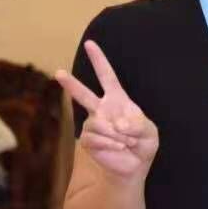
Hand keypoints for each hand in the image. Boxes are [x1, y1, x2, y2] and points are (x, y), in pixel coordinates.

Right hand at [55, 42, 158, 178]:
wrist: (135, 165)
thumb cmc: (142, 144)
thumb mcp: (149, 132)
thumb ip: (138, 124)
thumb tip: (116, 123)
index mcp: (117, 101)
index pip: (107, 77)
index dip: (99, 61)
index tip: (90, 44)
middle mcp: (101, 110)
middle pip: (84, 94)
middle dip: (71, 84)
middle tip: (59, 73)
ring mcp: (93, 125)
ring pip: (98, 124)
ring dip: (117, 134)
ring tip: (126, 141)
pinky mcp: (88, 141)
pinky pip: (96, 139)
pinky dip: (111, 143)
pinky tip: (119, 147)